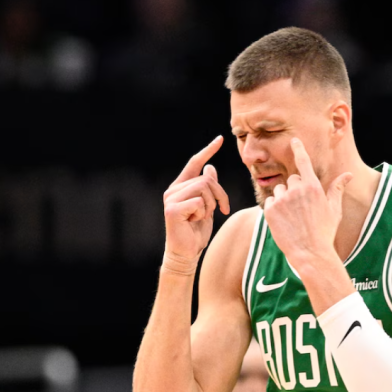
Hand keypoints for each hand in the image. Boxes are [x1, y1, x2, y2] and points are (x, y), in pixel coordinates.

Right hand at [162, 136, 230, 270]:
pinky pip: (198, 202)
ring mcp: (171, 198)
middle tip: (221, 210)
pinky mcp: (172, 209)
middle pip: (206, 179)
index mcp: (181, 186)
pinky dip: (203, 214)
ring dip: (211, 205)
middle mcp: (173, 189)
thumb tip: (210, 168)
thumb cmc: (196, 232)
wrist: (186, 253)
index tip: (220, 139)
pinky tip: (193, 222)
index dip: (208, 151)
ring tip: (202, 217)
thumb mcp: (207, 207)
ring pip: (204, 189)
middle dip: (220, 195)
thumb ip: (208, 189)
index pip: (195, 163)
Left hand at [263, 138, 351, 268]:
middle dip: (295, 190)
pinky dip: (274, 210)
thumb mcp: (335, 210)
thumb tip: (348, 175)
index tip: (294, 140)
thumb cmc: (325, 232)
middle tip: (301, 209)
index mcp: (313, 187)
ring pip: (279, 191)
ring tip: (293, 217)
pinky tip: (284, 222)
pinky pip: (270, 202)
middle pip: (291, 180)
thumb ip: (337, 189)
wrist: (310, 253)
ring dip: (283, 200)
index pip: (303, 162)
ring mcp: (282, 200)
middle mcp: (297, 190)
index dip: (298, 149)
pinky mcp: (270, 210)